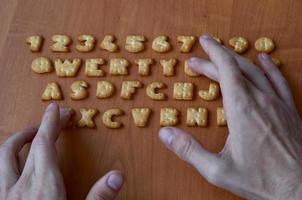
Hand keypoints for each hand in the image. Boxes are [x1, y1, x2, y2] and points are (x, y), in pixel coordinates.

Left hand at [0, 103, 122, 199]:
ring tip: (27, 138)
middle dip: (35, 128)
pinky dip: (4, 162)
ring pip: (1, 157)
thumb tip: (118, 175)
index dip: (51, 123)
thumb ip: (98, 197)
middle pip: (20, 146)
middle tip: (48, 121)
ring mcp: (2, 195)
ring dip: (14, 142)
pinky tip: (13, 169)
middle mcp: (17, 186)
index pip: (44, 143)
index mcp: (42, 186)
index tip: (57, 109)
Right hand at [159, 35, 301, 198]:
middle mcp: (260, 100)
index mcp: (241, 109)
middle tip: (198, 60)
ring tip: (223, 56)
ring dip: (237, 61)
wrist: (301, 190)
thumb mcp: (218, 170)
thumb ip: (190, 150)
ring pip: (256, 71)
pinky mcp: (289, 110)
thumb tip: (165, 133)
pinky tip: (264, 59)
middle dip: (216, 59)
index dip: (213, 52)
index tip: (203, 43)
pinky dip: (269, 67)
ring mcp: (278, 103)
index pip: (226, 69)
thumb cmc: (262, 181)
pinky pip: (279, 80)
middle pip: (237, 68)